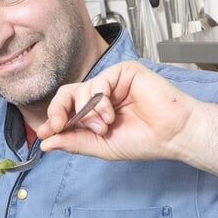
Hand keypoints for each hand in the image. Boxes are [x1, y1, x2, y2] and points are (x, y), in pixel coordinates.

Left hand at [36, 60, 197, 162]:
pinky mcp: (123, 71)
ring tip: (105, 126)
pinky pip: (98, 82)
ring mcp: (113, 82)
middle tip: (59, 125)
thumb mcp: (101, 146)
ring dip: (87, 112)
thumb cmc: (144, 140)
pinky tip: (110, 115)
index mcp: (95, 112)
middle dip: (59, 111)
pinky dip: (99, 101)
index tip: (46, 132)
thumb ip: (74, 142)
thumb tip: (46, 142)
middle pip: (67, 94)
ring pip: (81, 89)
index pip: (66, 109)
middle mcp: (102, 95)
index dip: (54, 119)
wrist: (172, 135)